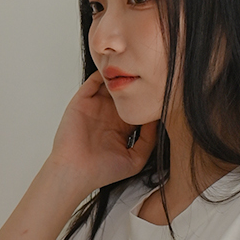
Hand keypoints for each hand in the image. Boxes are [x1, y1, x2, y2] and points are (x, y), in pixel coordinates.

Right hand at [47, 73, 157, 196]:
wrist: (76, 172)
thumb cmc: (103, 171)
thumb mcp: (136, 159)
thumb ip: (149, 139)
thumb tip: (158, 118)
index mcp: (122, 127)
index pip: (138, 106)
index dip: (149, 98)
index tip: (163, 91)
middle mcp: (109, 115)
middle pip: (126, 91)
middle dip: (137, 82)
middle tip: (152, 73)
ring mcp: (95, 106)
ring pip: (111, 83)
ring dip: (121, 75)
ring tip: (135, 67)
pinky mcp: (82, 101)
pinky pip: (94, 80)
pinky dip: (104, 72)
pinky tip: (118, 71)